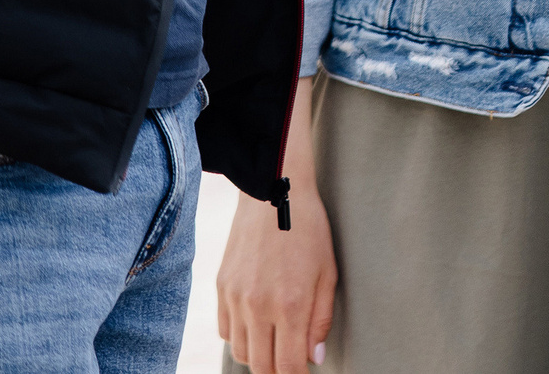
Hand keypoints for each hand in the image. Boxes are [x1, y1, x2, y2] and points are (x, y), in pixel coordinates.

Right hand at [217, 120, 335, 372]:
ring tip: (275, 341)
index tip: (304, 368)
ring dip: (259, 356)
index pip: (288, 366)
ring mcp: (235, 297)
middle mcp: (258, 306)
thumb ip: (321, 320)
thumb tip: (314, 358)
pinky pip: (225, 331)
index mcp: (290, 305)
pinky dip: (240, 336)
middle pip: (261, 367)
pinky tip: (256, 324)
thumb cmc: (308, 229)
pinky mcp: (221, 287)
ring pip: (241, 353)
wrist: (273, 192)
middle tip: (291, 359)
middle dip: (278, 371)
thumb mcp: (327, 273)